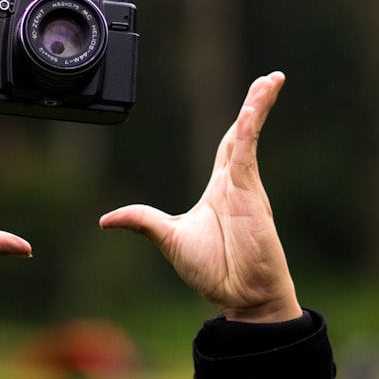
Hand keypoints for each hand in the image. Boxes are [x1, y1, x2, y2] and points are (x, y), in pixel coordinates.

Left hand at [99, 72, 301, 322]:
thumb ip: (142, 221)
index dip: (239, 122)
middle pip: (244, 132)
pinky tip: (252, 109)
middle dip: (256, 104)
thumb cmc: (216, 271)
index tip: (250, 101)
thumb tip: (106, 219)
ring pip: (249, 136)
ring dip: (259, 106)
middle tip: (270, 79)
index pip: (229, 145)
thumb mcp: (168, 239)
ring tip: (272, 81)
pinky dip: (249, 129)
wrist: (242, 298)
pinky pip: (247, 154)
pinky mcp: (250, 194)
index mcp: (221, 189)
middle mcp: (236, 182)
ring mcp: (245, 186)